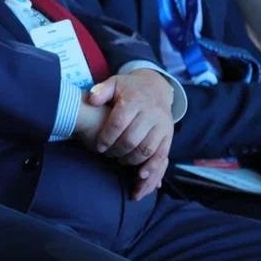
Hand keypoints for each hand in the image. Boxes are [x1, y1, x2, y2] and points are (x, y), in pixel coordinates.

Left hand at [82, 70, 173, 199]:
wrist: (156, 87)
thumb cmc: (128, 89)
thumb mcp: (114, 84)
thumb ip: (101, 91)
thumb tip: (92, 100)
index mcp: (134, 101)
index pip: (119, 123)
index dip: (107, 137)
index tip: (98, 147)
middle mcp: (151, 113)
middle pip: (132, 139)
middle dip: (118, 151)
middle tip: (108, 155)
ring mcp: (162, 126)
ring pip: (147, 150)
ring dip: (132, 161)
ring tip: (120, 162)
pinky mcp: (169, 136)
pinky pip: (162, 156)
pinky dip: (152, 169)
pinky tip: (140, 177)